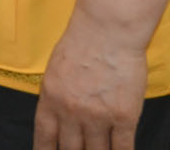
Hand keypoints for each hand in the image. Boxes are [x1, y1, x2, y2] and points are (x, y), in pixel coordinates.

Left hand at [35, 12, 148, 149]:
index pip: (45, 137)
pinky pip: (122, 147)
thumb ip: (56, 95)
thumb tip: (59, 116)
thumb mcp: (55, 70)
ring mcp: (98, 117)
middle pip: (71, 149)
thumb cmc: (81, 43)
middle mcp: (71, 112)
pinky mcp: (124, 117)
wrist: (107, 31)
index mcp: (50, 99)